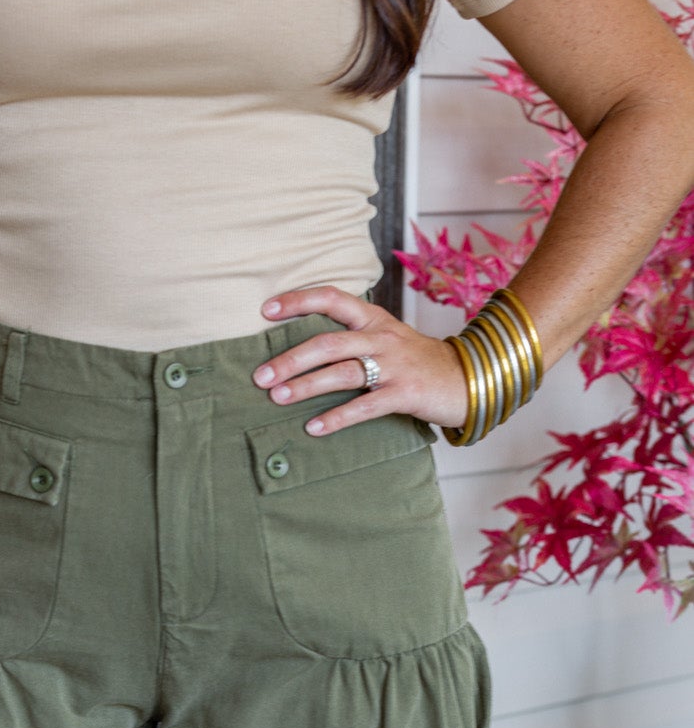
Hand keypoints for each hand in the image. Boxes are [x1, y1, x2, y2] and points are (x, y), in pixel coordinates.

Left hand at [252, 285, 469, 435]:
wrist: (468, 379)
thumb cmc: (418, 363)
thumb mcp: (387, 340)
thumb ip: (353, 339)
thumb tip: (305, 351)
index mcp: (375, 319)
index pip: (333, 298)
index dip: (299, 301)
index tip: (266, 310)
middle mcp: (382, 337)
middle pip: (329, 342)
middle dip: (291, 358)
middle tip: (260, 376)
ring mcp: (394, 365)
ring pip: (342, 371)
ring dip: (305, 385)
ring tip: (277, 397)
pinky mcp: (404, 394)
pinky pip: (364, 407)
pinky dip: (337, 418)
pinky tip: (313, 428)